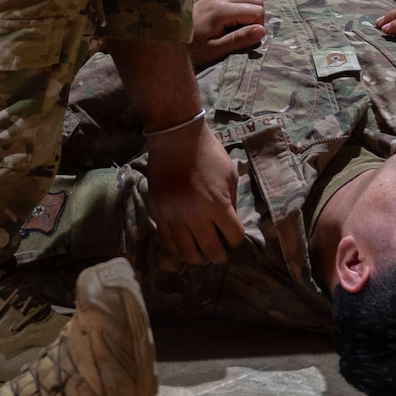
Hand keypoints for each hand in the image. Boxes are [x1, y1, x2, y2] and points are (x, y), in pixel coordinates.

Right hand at [145, 122, 245, 263]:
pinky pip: (168, 242)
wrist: (176, 138)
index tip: (234, 236)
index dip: (236, 240)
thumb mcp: (230, 176)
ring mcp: (174, 217)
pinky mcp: (158, 214)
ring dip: (198, 257)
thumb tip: (230, 223)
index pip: (233, 237)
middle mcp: (195, 215)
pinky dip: (179, 248)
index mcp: (217, 205)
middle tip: (221, 252)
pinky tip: (185, 245)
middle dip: (220, 255)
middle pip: (211, 251)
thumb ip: (231, 203)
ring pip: (187, 253)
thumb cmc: (208, 154)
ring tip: (202, 254)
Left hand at [190, 0, 264, 68]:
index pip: (257, 11)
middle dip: (255, 18)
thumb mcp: (215, 49)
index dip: (257, 27)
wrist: (167, 36)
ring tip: (236, 29)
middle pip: (256, 1)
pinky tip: (229, 22)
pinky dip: (240, 9)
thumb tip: (262, 31)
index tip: (245, 39)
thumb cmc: (191, 47)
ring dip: (248, 13)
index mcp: (222, 9)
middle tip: (243, 34)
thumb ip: (239, 39)